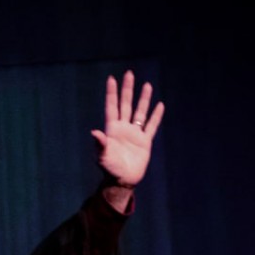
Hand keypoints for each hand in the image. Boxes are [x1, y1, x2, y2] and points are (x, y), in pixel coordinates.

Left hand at [90, 70, 164, 189]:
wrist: (122, 181)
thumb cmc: (110, 169)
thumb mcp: (102, 156)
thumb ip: (100, 144)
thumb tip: (94, 132)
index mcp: (112, 130)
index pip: (112, 107)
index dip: (112, 94)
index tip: (112, 79)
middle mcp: (123, 128)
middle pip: (126, 104)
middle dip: (127, 90)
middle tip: (129, 74)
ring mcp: (134, 134)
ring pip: (140, 112)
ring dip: (143, 99)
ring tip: (147, 85)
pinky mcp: (145, 142)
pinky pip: (151, 126)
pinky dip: (156, 116)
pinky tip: (159, 105)